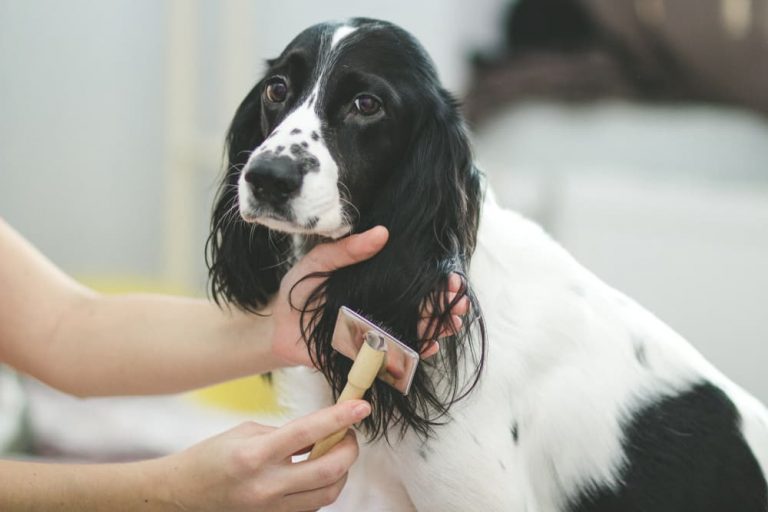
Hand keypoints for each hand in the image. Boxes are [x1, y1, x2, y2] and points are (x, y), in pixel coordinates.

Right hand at [159, 400, 371, 511]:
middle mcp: (266, 485)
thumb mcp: (247, 432)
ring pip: (328, 493)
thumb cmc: (212, 456)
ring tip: (334, 452)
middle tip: (349, 433)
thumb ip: (286, 434)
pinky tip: (317, 471)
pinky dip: (323, 486)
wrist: (183, 494)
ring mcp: (271, 508)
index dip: (339, 418)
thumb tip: (322, 432)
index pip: (308, 433)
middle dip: (349, 449)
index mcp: (255, 455)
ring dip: (341, 470)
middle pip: (329, 470)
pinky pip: (313, 505)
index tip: (361, 406)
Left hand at [270, 227, 470, 367]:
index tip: (452, 279)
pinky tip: (427, 348)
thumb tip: (382, 233)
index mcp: (377, 284)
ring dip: (438, 329)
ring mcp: (377, 333)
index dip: (437, 282)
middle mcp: (382, 307)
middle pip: (423, 308)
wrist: (274, 326)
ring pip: (416, 332)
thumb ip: (348, 249)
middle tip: (459, 304)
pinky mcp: (367, 356)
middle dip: (446, 307)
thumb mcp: (320, 261)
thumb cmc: (298, 288)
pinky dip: (414, 355)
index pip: (414, 282)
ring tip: (451, 324)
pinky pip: (395, 358)